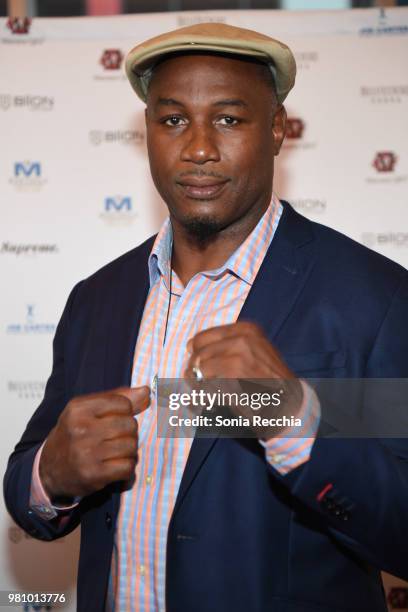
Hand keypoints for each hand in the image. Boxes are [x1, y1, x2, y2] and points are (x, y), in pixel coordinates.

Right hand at [39, 386, 149, 500]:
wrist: (49, 468)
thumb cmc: (73, 434)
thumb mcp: (87, 410)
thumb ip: (117, 397)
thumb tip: (146, 391)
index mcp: (79, 409)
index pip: (123, 403)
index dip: (125, 412)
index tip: (115, 418)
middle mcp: (81, 429)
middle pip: (130, 425)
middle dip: (128, 432)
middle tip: (115, 438)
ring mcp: (87, 453)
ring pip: (131, 446)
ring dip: (128, 451)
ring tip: (114, 452)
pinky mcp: (93, 474)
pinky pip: (127, 467)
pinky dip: (126, 467)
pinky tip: (114, 466)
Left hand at [184, 322, 302, 438]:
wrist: (290, 403)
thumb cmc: (271, 382)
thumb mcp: (255, 354)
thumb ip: (229, 348)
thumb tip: (194, 350)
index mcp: (247, 329)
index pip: (205, 336)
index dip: (195, 350)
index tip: (193, 361)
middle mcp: (243, 336)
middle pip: (199, 349)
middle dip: (193, 366)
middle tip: (191, 379)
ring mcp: (239, 351)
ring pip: (200, 363)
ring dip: (194, 379)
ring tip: (198, 391)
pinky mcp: (235, 369)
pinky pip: (205, 378)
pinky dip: (201, 390)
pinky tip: (206, 397)